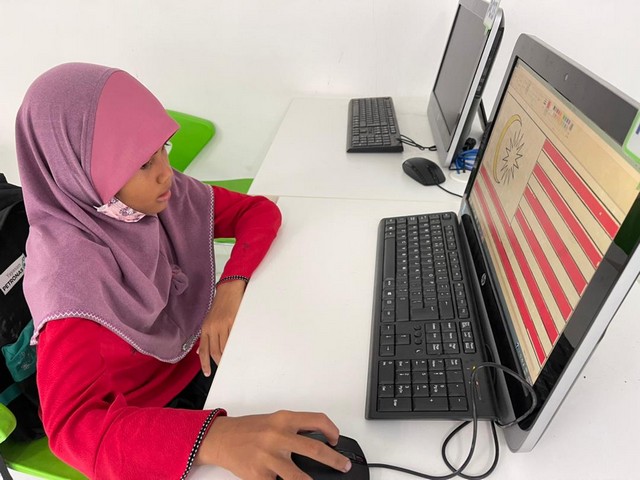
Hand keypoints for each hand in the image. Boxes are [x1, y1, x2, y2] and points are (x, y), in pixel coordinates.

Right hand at [195, 410, 351, 478]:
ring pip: (299, 477)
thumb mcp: (273, 421)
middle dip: (334, 460)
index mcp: (284, 419)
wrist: (221, 438)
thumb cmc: (249, 430)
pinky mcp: (259, 475)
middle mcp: (278, 436)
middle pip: (315, 449)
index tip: (336, 439)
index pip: (317, 420)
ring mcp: (268, 457)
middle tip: (343, 465)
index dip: (332, 430)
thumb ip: (294, 429)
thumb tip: (318, 442)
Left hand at [199, 280, 245, 372]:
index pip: (203, 351)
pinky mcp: (233, 321)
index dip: (204, 364)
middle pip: (214, 351)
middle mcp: (212, 327)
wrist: (229, 289)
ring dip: (228, 355)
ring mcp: (223, 325)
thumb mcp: (209, 320)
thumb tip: (199, 352)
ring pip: (225, 347)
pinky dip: (236, 345)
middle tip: (224, 367)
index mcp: (205, 328)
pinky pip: (234, 338)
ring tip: (232, 359)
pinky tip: (238, 348)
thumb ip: (205, 336)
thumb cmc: (220, 305)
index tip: (208, 373)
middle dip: (219, 361)